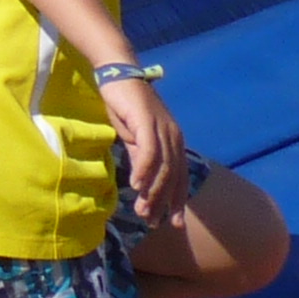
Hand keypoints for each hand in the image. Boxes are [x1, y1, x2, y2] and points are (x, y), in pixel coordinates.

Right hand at [103, 74, 184, 227]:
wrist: (118, 74)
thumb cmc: (126, 105)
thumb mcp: (134, 137)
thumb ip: (141, 158)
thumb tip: (142, 183)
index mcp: (174, 141)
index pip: (180, 177)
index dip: (176, 201)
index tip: (172, 223)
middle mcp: (174, 137)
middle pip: (173, 177)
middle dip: (163, 203)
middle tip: (152, 222)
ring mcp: (163, 129)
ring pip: (163, 168)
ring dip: (153, 192)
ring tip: (141, 210)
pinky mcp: (148, 122)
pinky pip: (150, 152)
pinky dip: (144, 171)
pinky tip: (135, 185)